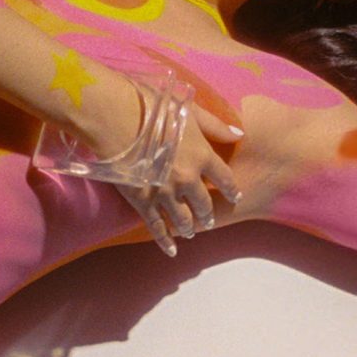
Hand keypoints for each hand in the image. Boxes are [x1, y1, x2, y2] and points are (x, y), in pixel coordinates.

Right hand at [118, 104, 243, 256]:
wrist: (117, 118)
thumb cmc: (153, 106)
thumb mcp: (189, 110)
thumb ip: (215, 125)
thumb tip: (240, 134)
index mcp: (202, 155)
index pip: (224, 178)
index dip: (230, 188)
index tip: (235, 196)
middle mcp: (187, 179)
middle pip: (203, 203)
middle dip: (207, 214)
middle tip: (208, 220)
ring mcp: (165, 193)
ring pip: (182, 218)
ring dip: (188, 227)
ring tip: (190, 231)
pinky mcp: (142, 202)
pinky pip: (157, 227)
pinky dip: (165, 240)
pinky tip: (171, 250)